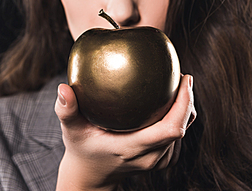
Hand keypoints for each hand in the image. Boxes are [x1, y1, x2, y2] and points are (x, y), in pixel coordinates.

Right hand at [55, 74, 195, 190]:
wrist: (90, 176)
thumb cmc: (81, 148)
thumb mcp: (70, 130)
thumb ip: (66, 110)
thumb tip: (64, 87)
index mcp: (132, 148)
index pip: (170, 129)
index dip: (182, 105)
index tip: (182, 80)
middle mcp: (150, 157)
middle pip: (182, 128)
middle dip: (187, 100)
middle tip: (181, 75)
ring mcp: (157, 161)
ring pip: (183, 132)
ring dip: (185, 108)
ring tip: (177, 84)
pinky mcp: (161, 160)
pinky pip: (177, 136)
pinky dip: (178, 117)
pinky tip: (170, 100)